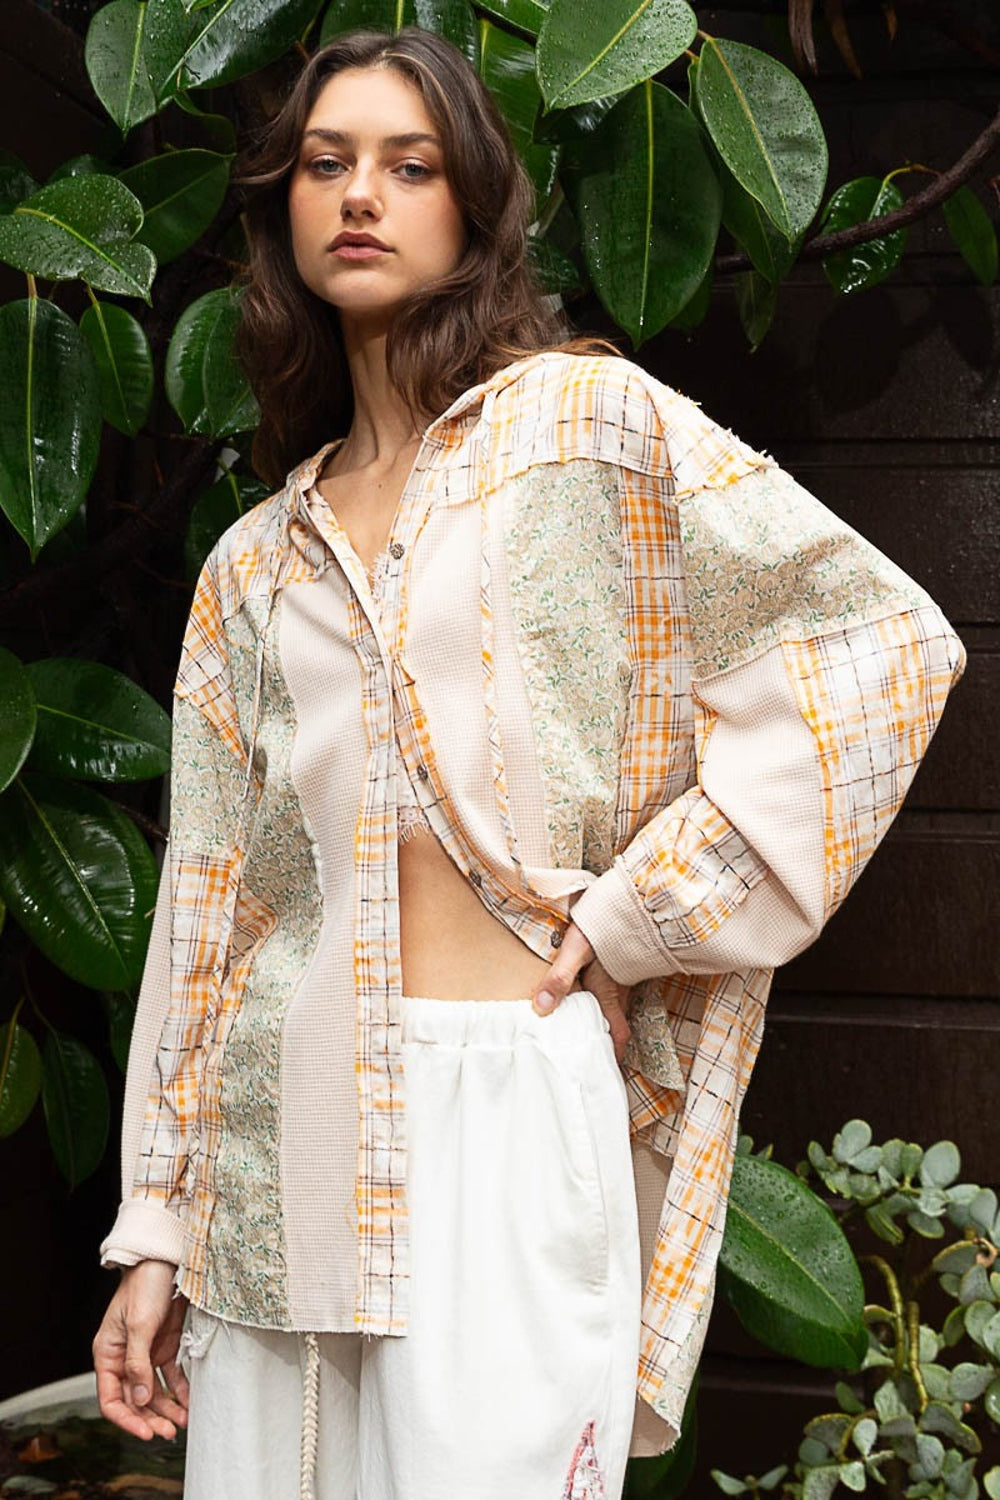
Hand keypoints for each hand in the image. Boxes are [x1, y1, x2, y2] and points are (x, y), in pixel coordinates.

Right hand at [93, 1260, 189, 1439]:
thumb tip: (139, 1400)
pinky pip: (171, 1376)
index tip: (145, 1433)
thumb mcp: (139, 1325)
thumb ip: (137, 1363)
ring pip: (154, 1392)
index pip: (111, 1399)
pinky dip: (180, 1390)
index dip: (126, 1419)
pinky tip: (190, 1403)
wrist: (166, 1259)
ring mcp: (146, 1353)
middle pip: (134, 1399)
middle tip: (170, 1432)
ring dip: (167, 1409)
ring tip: (183, 1422)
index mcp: (107, 1354)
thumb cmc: (144, 1286)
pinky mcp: (165, 1346)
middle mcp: (125, 1358)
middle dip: (150, 1418)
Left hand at [530, 922, 631, 1063]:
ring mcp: (623, 977)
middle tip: (590, 1054)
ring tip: (582, 1029)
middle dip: (606, 1042)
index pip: (618, 1034)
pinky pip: (614, 990)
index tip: (605, 1071)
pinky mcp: (622, 963)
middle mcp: (619, 990)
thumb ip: (559, 977)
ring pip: (615, 1007)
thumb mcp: (576, 950)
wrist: (632, 902)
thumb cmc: (605, 926)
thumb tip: (542, 1007)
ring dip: (602, 1020)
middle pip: (616, 1024)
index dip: (614, 1055)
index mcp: (608, 994)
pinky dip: (603, 1000)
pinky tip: (587, 995)